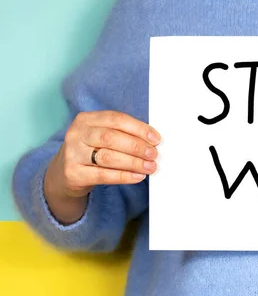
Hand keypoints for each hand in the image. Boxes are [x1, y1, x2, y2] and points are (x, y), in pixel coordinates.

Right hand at [44, 111, 160, 222]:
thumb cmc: (90, 151)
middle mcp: (76, 134)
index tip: (155, 139)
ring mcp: (73, 154)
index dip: (138, 128)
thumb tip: (152, 141)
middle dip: (137, 146)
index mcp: (86, 119)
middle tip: (154, 154)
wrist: (64, 173)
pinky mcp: (73, 173)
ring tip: (150, 167)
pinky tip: (137, 176)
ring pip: (108, 157)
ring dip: (133, 162)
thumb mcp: (100, 137)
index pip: (116, 119)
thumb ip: (122, 134)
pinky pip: (103, 175)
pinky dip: (124, 176)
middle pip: (111, 137)